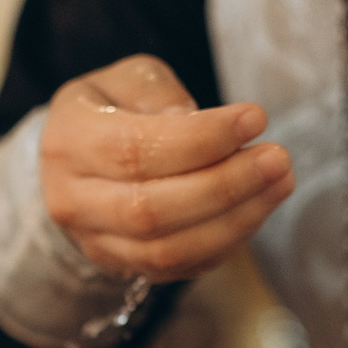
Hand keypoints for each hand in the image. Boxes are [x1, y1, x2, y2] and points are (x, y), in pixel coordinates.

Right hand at [39, 56, 293, 281]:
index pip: (134, 150)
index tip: (255, 119)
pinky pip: (180, 267)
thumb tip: (201, 129)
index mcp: (68, 140)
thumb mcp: (131, 79)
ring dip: (234, 220)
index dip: (201, 140)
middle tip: (277, 159)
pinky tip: (256, 208)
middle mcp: (72, 200)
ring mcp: (95, 241)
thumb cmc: (114, 108)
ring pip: (167, 249)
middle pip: (150, 209)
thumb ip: (162, 96)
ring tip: (279, 184)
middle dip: (224, 185)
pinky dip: (225, 242)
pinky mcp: (123, 267)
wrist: (78, 160)